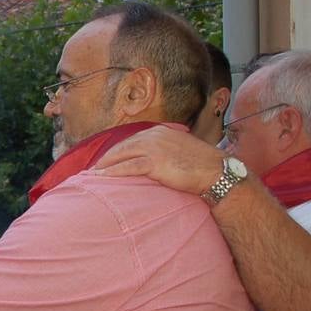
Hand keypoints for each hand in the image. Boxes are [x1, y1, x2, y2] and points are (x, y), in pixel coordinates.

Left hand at [92, 126, 225, 194]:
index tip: (106, 160)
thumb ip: (165, 151)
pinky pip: (127, 167)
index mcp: (160, 131)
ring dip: (105, 166)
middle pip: (122, 146)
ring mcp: (153, 148)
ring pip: (121, 155)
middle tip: (93, 169)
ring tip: (93, 175)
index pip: (132, 140)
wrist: (217, 171)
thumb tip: (155, 162)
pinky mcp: (154, 162)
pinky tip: (102, 178)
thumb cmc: (202, 165)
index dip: (117, 151)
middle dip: (107, 158)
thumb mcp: (180, 151)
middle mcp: (154, 136)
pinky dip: (112, 172)